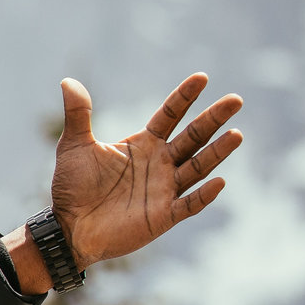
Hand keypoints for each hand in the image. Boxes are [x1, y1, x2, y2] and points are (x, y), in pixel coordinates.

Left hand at [5, 74, 242, 291]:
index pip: (170, 115)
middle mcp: (160, 163)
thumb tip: (68, 80)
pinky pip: (189, 205)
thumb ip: (78, 114)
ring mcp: (165, 189)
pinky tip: (219, 182)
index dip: (184, 97)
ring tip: (236, 134)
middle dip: (213, 119)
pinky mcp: (163, 216)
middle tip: (235, 100)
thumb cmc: (72, 186)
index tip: (202, 77)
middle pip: (193, 137)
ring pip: (198, 167)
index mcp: (143, 144)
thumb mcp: (74, 145)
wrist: (67, 227)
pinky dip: (204, 195)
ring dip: (217, 152)